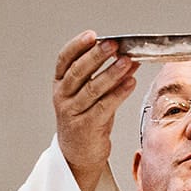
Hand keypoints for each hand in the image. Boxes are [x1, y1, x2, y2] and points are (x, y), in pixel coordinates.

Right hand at [53, 31, 137, 190]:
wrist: (79, 154)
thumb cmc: (87, 120)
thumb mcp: (91, 95)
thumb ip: (107, 77)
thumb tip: (129, 57)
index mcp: (60, 84)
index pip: (64, 60)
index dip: (77, 46)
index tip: (92, 35)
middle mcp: (62, 97)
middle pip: (78, 72)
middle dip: (97, 56)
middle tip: (114, 45)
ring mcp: (72, 112)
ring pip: (92, 89)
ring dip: (111, 73)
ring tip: (127, 61)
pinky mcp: (85, 127)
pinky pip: (104, 106)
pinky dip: (118, 93)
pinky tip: (131, 82)